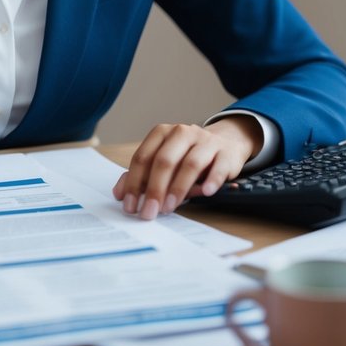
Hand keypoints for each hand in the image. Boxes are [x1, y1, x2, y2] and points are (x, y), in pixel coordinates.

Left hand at [112, 116, 262, 219]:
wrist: (225, 143)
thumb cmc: (187, 156)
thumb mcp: (163, 162)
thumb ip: (141, 176)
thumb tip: (120, 193)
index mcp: (162, 133)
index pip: (143, 157)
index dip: (134, 182)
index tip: (130, 205)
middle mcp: (183, 133)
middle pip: (165, 160)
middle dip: (154, 189)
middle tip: (149, 212)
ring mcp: (206, 141)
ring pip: (190, 164)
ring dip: (178, 188)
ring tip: (169, 207)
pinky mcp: (226, 153)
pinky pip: (218, 167)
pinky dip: (211, 180)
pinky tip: (205, 192)